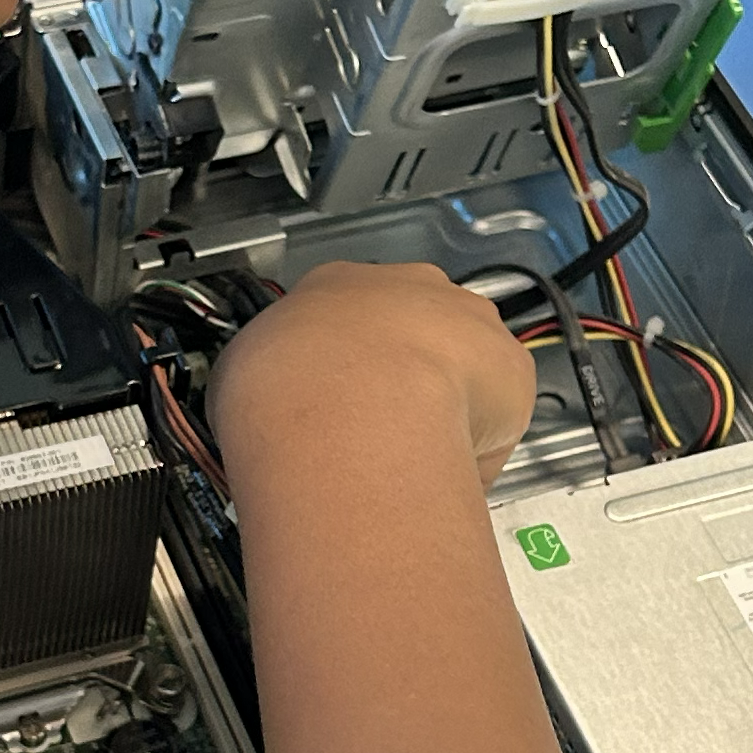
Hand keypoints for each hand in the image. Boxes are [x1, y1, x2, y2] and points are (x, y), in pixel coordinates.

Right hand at [207, 256, 540, 490]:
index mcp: (335, 282)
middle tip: (382, 424)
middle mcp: (406, 287)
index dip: (345, 355)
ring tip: (417, 455)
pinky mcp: (510, 364)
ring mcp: (466, 320)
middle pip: (417, 321)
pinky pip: (497, 413)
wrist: (347, 405)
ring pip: (466, 361)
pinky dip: (479, 444)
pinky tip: (449, 470)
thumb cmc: (283, 387)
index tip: (338, 388)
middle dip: (406, 369)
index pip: (346, 308)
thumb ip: (267, 377)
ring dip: (450, 400)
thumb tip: (259, 409)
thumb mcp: (242, 368)